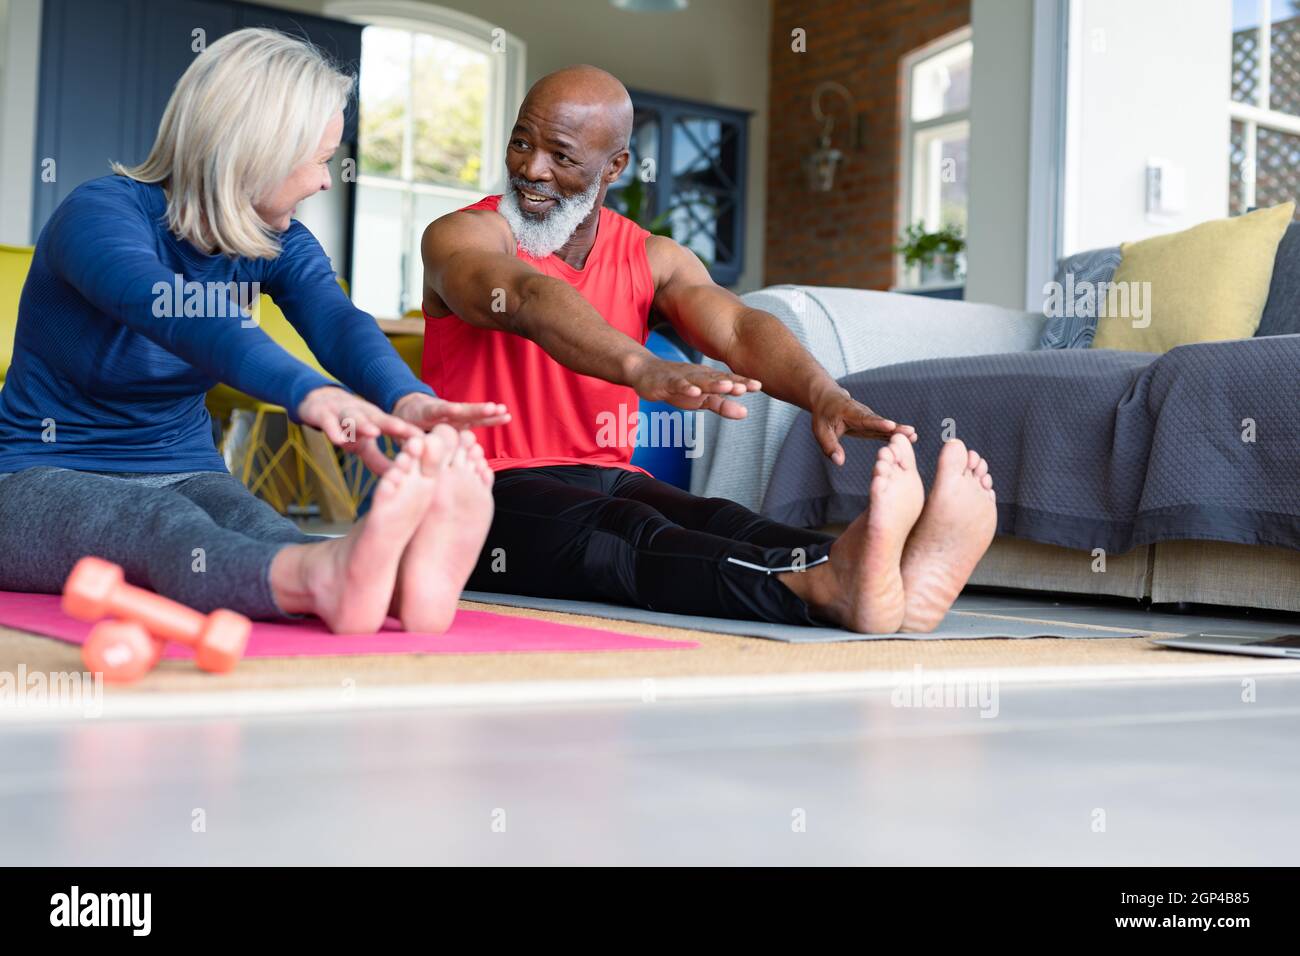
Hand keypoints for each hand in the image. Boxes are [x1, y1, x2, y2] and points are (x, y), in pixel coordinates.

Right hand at [296, 385, 420, 473]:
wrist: (315, 400)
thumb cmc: (345, 425)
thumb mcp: (362, 444)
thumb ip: (378, 460)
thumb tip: (396, 479)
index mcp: (375, 419)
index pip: (395, 426)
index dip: (409, 433)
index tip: (427, 441)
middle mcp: (361, 413)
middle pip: (379, 419)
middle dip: (393, 425)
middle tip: (407, 432)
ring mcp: (341, 411)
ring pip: (353, 418)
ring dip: (363, 424)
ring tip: (374, 432)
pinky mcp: (321, 413)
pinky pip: (328, 422)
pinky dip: (333, 430)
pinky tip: (338, 440)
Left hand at [392, 392, 510, 430]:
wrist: (408, 407)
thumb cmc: (402, 423)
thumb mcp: (399, 432)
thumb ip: (408, 441)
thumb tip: (415, 452)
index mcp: (426, 412)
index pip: (438, 411)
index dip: (447, 411)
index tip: (457, 410)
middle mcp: (444, 411)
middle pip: (461, 410)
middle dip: (476, 410)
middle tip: (492, 408)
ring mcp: (454, 414)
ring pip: (472, 414)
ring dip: (488, 414)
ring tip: (504, 411)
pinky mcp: (461, 418)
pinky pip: (477, 420)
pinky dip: (490, 419)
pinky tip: (506, 417)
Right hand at [626, 355, 761, 419]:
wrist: (645, 373)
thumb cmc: (677, 386)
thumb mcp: (701, 400)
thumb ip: (722, 405)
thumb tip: (745, 413)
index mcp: (708, 379)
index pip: (729, 380)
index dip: (743, 382)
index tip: (760, 386)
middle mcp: (698, 376)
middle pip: (717, 379)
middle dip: (733, 382)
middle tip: (749, 386)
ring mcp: (683, 378)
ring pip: (700, 381)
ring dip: (714, 383)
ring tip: (728, 387)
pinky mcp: (667, 382)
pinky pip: (677, 385)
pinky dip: (686, 388)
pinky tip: (694, 392)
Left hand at [811, 386, 916, 465]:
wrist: (829, 399)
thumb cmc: (824, 415)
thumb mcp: (820, 431)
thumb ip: (829, 446)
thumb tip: (839, 462)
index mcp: (851, 413)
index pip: (866, 419)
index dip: (878, 423)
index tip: (891, 426)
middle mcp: (864, 414)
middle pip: (881, 422)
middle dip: (895, 427)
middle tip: (911, 432)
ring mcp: (870, 419)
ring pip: (886, 426)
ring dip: (900, 431)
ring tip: (914, 436)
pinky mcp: (873, 425)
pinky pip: (885, 430)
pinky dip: (896, 434)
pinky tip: (911, 438)